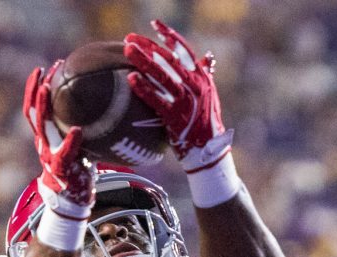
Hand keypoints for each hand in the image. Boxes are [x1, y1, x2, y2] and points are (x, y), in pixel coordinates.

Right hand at [23, 62, 95, 216]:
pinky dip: (70, 140)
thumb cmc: (79, 170)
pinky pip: (64, 152)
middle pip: (33, 112)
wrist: (72, 200)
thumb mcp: (81, 146)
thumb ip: (86, 130)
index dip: (34, 89)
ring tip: (47, 88)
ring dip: (43, 105)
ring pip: (41, 126)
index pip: (35, 108)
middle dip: (36, 89)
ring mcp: (49, 154)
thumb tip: (109, 109)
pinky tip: (78, 129)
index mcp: (46, 137)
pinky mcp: (60, 168)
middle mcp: (43, 143)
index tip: (42, 69)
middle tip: (44, 70)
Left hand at [124, 21, 232, 171]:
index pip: (185, 51)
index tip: (154, 24)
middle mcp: (196, 87)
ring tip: (127, 51)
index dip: (169, 36)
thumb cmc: (206, 122)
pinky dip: (145, 88)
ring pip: (163, 76)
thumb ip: (206, 75)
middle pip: (170, 60)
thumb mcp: (210, 96)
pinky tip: (131, 79)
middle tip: (130, 39)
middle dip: (149, 47)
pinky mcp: (177, 118)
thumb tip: (208, 56)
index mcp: (203, 78)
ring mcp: (187, 102)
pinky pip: (158, 100)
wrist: (209, 152)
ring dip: (144, 61)